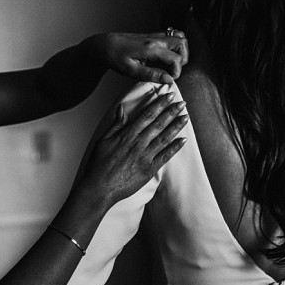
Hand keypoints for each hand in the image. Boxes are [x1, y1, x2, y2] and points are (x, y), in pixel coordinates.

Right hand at [80, 91, 187, 206]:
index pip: (147, 115)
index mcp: (127, 135)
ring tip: (186, 117)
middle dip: (171, 112)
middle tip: (182, 103)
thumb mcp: (103, 140)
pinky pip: (165, 156)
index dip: (159, 104)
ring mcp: (145, 157)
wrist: (100, 188)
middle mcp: (138, 144)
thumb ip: (116, 124)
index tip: (168, 96)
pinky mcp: (149, 170)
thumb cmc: (99, 165)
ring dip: (176, 127)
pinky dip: (174, 148)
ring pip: (164, 138)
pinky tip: (183, 140)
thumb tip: (122, 108)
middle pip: (158, 124)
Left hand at [93, 32, 188, 85]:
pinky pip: (172, 35)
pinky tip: (166, 56)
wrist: (105, 45)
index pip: (176, 59)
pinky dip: (175, 45)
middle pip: (182, 44)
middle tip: (172, 70)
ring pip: (180, 37)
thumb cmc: (115, 57)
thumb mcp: (131, 71)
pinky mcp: (153, 35)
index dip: (176, 72)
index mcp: (151, 48)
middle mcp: (156, 39)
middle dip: (183, 59)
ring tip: (171, 63)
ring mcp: (156, 35)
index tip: (168, 79)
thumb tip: (169, 79)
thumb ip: (151, 75)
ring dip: (181, 51)